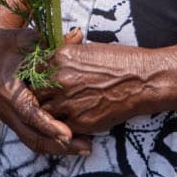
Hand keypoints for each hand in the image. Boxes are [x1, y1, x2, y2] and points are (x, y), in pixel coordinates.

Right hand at [0, 25, 86, 156]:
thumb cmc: (14, 45)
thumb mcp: (31, 42)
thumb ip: (55, 45)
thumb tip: (79, 35)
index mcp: (7, 89)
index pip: (28, 114)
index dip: (48, 126)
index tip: (68, 134)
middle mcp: (5, 108)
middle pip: (32, 136)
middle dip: (59, 145)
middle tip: (85, 146)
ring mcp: (9, 118)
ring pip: (33, 142)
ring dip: (59, 148)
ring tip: (85, 148)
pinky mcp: (15, 122)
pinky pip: (33, 138)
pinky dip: (52, 144)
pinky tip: (73, 144)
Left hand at [35, 29, 152, 134]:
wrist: (144, 80)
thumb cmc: (120, 61)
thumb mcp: (87, 49)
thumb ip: (65, 55)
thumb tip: (51, 58)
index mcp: (60, 58)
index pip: (32, 71)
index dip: (36, 79)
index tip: (41, 83)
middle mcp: (60, 79)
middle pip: (34, 93)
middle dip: (38, 97)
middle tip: (46, 99)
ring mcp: (68, 102)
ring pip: (43, 112)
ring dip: (49, 113)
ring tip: (59, 111)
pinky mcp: (80, 121)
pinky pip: (60, 127)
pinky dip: (63, 126)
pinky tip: (72, 120)